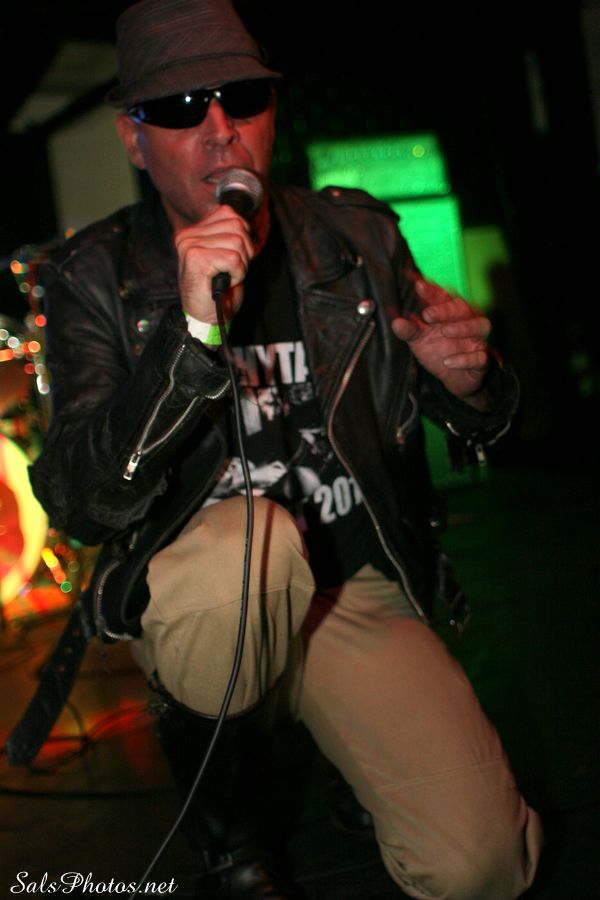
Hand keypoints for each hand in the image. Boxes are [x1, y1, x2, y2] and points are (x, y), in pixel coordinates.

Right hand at [174, 205, 254, 323]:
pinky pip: (233, 258)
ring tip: (227, 276)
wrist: (205, 318)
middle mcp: (187, 236)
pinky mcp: (197, 260)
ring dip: (240, 264)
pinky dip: (238, 273)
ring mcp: (190, 246)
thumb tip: (244, 221)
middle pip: (236, 225)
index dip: (243, 237)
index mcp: (192, 232)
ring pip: (237, 241)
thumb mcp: (225, 255)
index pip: (229, 214)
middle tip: (232, 270)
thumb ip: (230, 235)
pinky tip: (226, 282)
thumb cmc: (218, 291)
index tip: (235, 258)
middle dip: (244, 250)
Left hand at [391, 278, 490, 404]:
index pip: (442, 297)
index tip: (418, 285)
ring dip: (462, 327)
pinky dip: (465, 359)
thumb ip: (409, 330)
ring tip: (444, 331)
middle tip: (428, 314)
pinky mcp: (481, 360)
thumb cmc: (438, 351)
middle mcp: (466, 321)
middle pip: (462, 308)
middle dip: (446, 309)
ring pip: (480, 326)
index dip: (431, 291)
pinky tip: (448, 362)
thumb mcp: (419, 341)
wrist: (454, 378)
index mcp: (449, 313)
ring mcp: (477, 340)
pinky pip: (479, 357)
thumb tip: (394, 321)